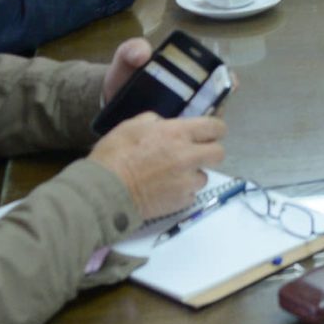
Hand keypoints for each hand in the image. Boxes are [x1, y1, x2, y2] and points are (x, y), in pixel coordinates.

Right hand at [90, 111, 225, 220]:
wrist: (104, 192)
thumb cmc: (113, 155)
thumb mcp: (131, 126)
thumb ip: (154, 121)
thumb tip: (165, 124)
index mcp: (177, 133)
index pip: (215, 127)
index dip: (215, 129)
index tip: (209, 133)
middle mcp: (188, 156)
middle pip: (219, 153)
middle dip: (209, 151)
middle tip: (194, 154)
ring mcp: (187, 182)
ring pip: (204, 176)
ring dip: (192, 174)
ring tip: (172, 176)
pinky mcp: (182, 201)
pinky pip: (191, 194)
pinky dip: (182, 192)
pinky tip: (164, 190)